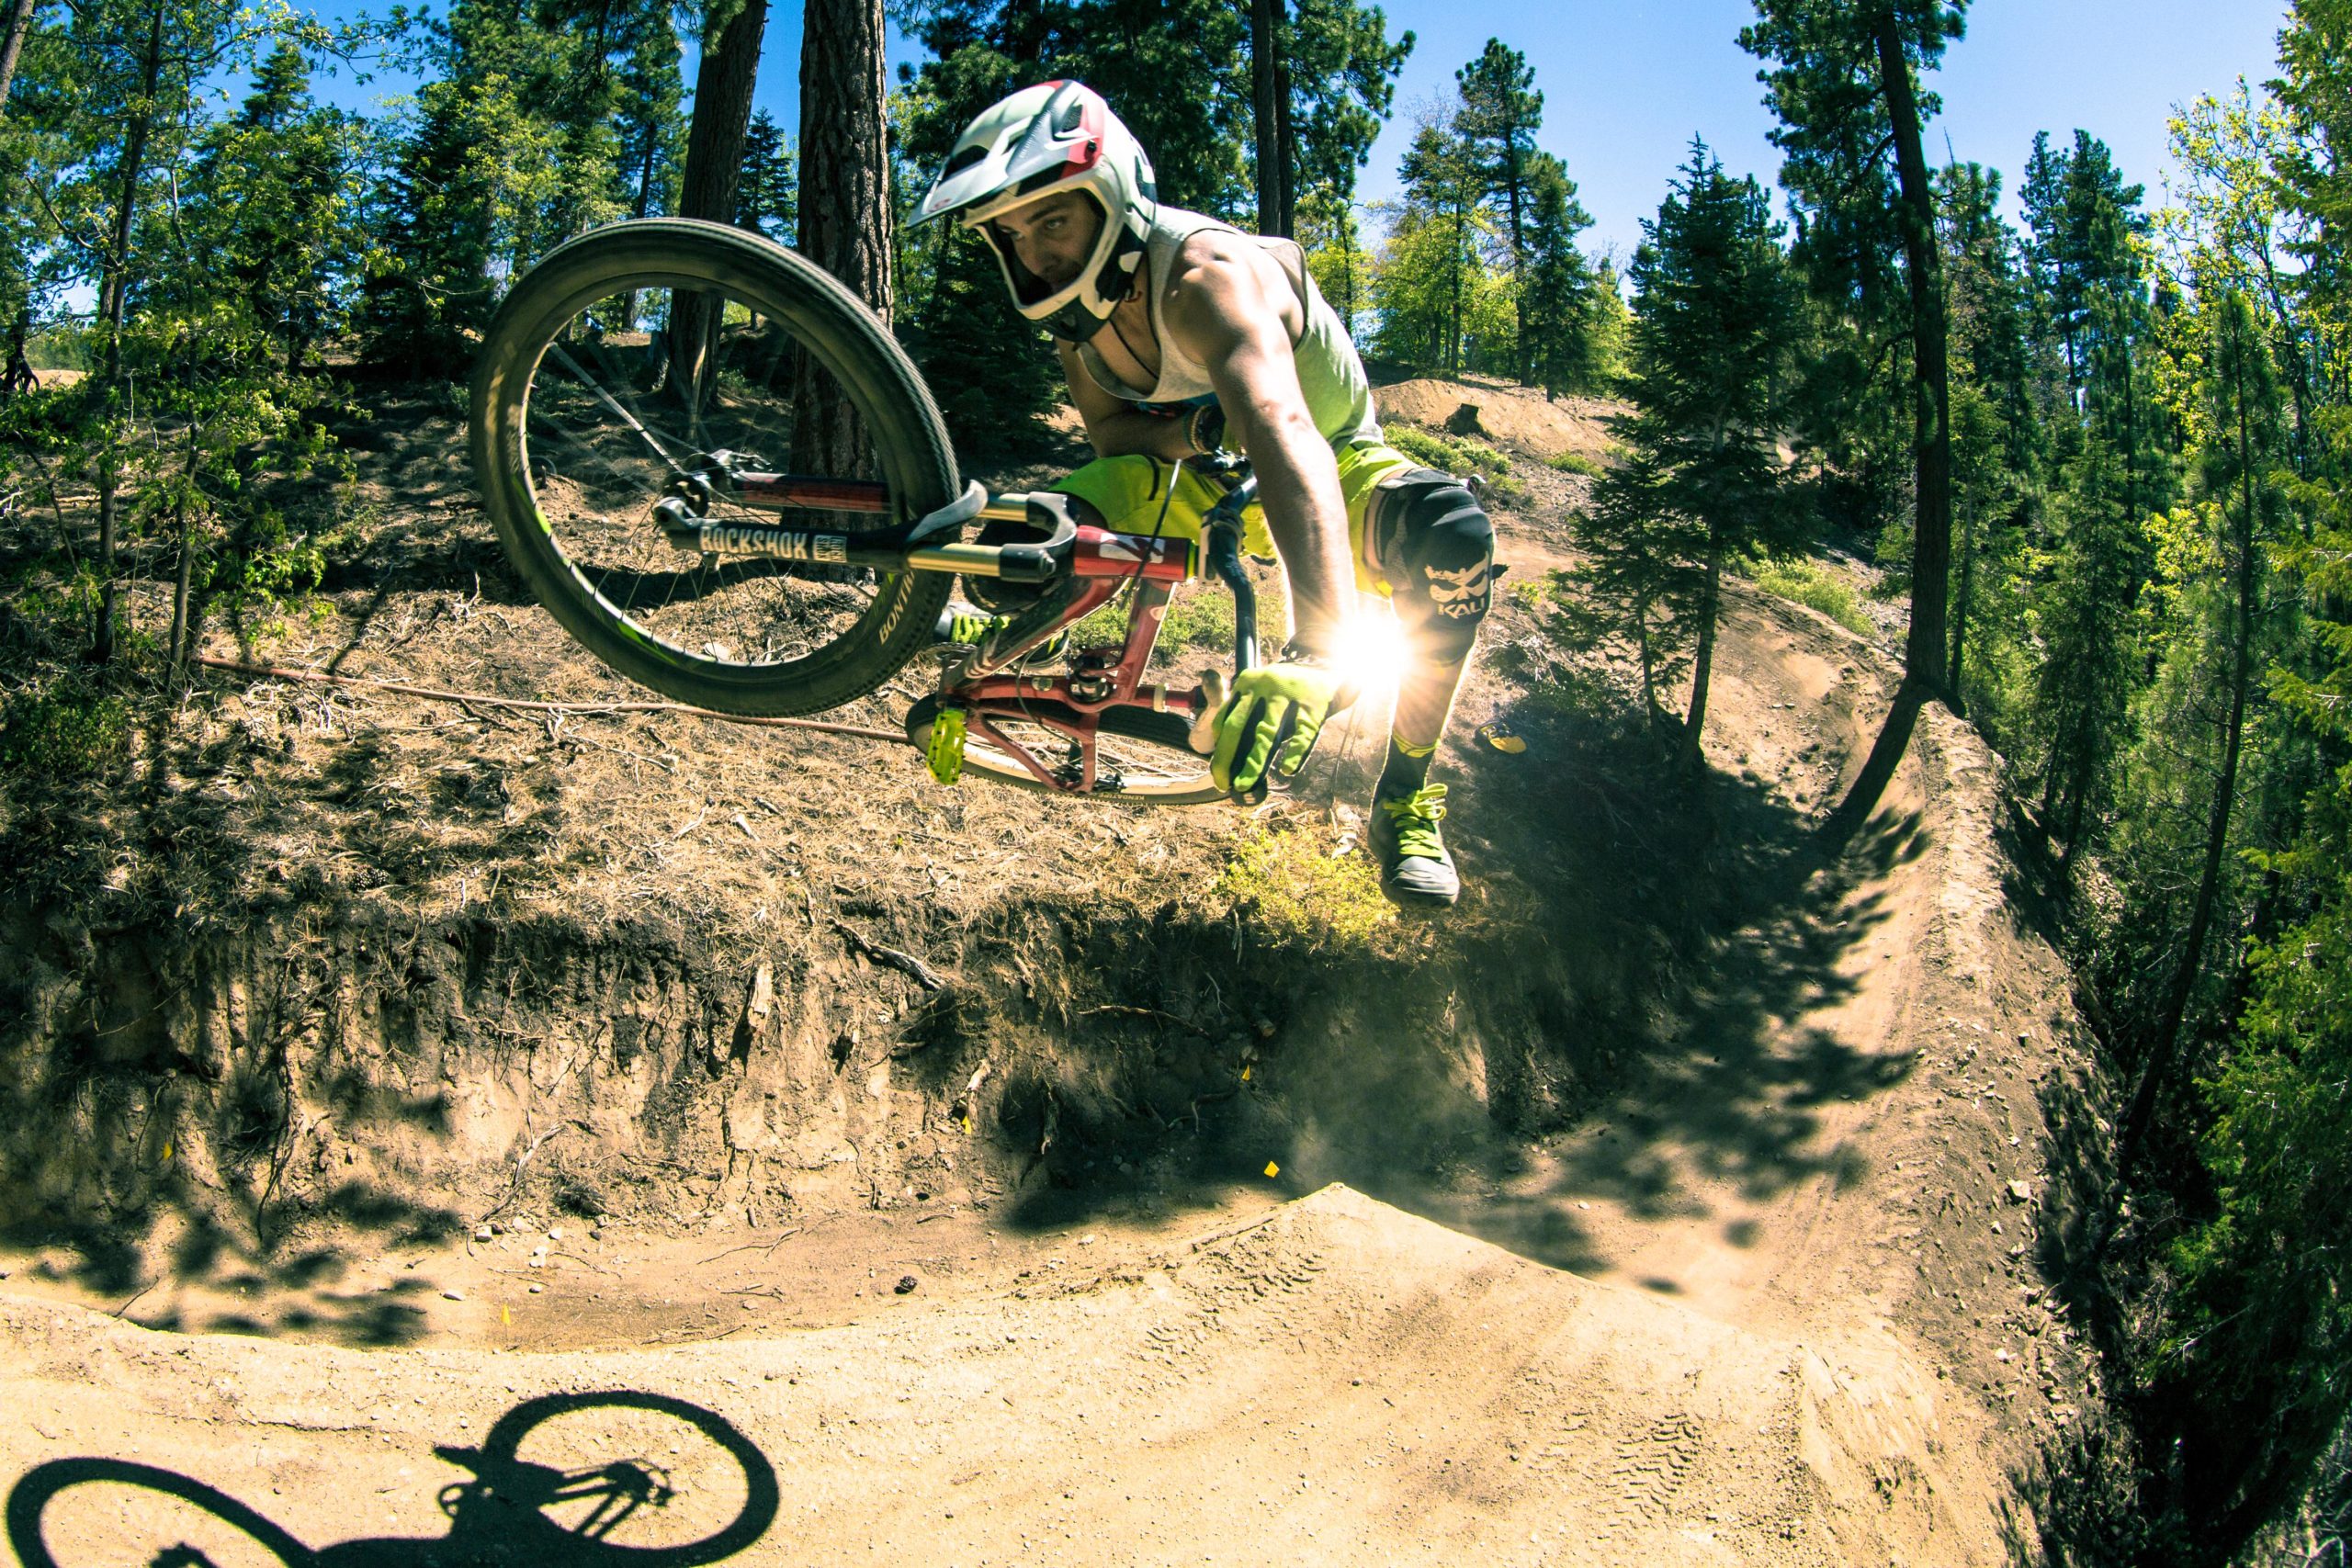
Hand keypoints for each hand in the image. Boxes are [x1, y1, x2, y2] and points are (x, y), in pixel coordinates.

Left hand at [1210, 649, 1355, 800]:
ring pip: (1266, 733)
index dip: (1218, 747)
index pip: (1224, 718)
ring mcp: (1289, 694)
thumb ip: (1247, 714)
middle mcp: (1264, 685)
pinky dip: (1295, 754)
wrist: (1327, 667)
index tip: (1217, 769)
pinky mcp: (1313, 705)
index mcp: (1246, 682)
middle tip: (1222, 783)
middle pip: (1237, 726)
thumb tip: (1232, 760)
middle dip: (1226, 758)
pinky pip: (1302, 735)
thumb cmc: (1288, 690)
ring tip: (1245, 784)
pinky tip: (1287, 770)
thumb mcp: (1262, 690)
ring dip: (1253, 763)